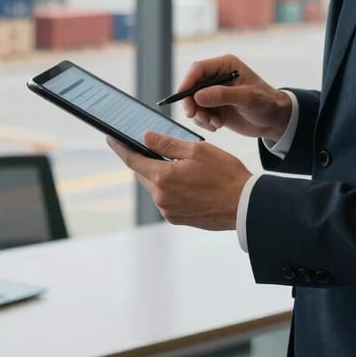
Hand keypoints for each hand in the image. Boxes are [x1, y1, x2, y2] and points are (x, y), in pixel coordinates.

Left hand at [106, 132, 252, 229]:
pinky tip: (186, 180)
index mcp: (163, 177)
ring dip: (160, 174)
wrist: (245, 205)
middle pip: (143, 174)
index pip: (133, 160)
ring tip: (178, 163)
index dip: (120, 147)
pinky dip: (169, 187)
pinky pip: (166, 199)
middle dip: (145, 159)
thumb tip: (145, 137)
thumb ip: (167, 144)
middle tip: (152, 146)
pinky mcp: (177, 219)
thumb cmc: (225, 174)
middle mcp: (161, 197)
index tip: (110, 138)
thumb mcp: (197, 150)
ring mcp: (168, 211)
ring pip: (155, 186)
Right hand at [176, 54, 291, 140]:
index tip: (182, 97)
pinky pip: (199, 115)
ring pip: (193, 103)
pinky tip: (218, 126)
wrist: (275, 120)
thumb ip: (222, 95)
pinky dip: (204, 122)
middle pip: (191, 87)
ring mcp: (214, 94)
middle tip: (195, 116)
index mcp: (225, 66)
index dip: (187, 81)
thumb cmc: (266, 102)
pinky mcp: (214, 109)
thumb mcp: (247, 97)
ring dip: (199, 116)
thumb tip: (197, 96)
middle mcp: (217, 78)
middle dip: (191, 103)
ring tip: (215, 123)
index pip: (198, 69)